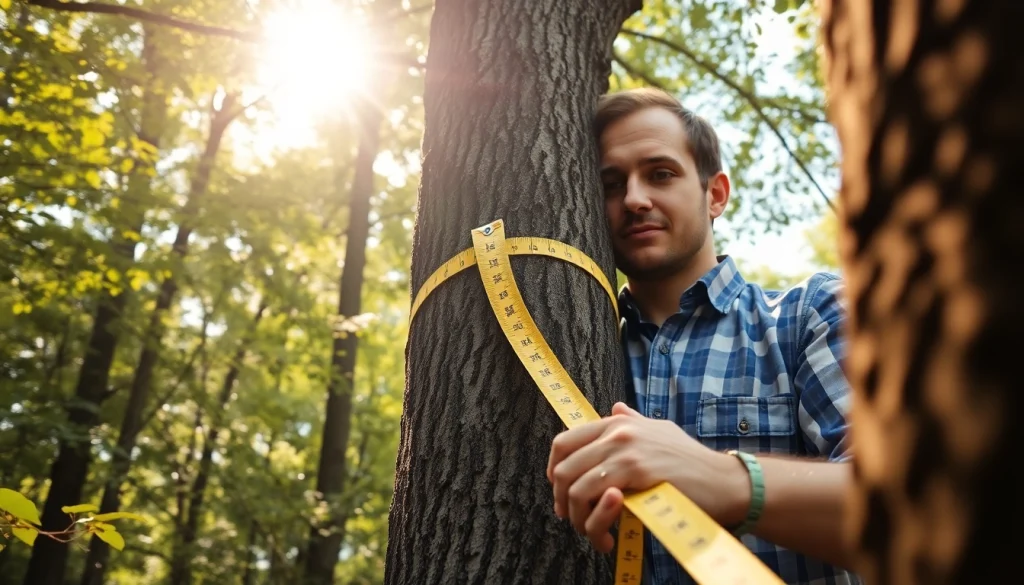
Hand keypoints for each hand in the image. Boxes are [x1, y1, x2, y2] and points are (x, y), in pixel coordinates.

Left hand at [546, 402, 745, 552]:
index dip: (554, 471)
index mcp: (618, 423)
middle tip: (572, 519)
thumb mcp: (660, 431)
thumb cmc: (693, 462)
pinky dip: (594, 526)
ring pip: (574, 488)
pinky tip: (608, 539)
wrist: (723, 481)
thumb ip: (634, 422)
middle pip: (564, 467)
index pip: (565, 441)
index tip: (561, 493)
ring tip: (594, 535)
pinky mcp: (635, 473)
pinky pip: (595, 500)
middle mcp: (617, 431)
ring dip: (577, 519)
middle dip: (561, 501)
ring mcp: (625, 450)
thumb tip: (615, 409)